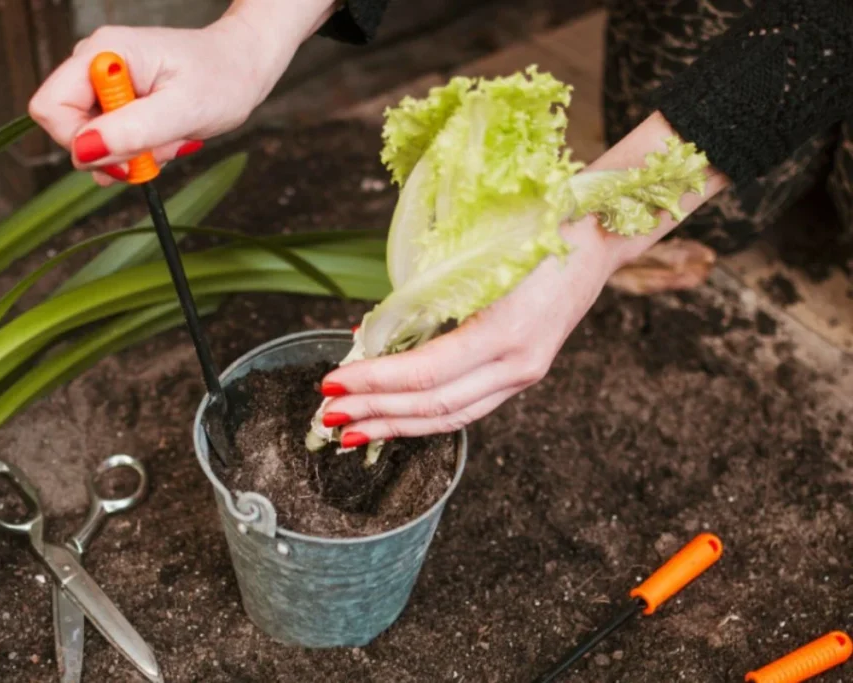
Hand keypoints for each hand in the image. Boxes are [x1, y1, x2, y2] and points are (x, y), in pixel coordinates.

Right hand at [29, 2, 331, 183]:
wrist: (244, 66)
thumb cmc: (222, 78)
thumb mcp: (183, 111)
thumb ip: (132, 130)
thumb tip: (83, 151)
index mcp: (104, 54)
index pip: (49, 108)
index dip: (79, 142)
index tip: (124, 152)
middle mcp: (96, 64)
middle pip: (68, 128)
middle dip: (113, 150)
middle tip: (156, 145)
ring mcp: (105, 83)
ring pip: (93, 140)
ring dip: (131, 152)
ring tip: (168, 136)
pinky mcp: (118, 100)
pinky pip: (112, 140)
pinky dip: (138, 150)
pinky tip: (164, 138)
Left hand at [319, 112, 729, 443]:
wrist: (596, 236)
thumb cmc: (535, 231)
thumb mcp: (477, 256)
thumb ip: (424, 298)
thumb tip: (369, 334)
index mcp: (506, 332)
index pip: (426, 372)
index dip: (375, 382)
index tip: (331, 383)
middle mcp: (517, 364)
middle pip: (434, 405)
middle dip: (375, 413)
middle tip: (326, 418)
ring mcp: (522, 375)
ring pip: (450, 417)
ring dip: (395, 426)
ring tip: (351, 431)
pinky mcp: (520, 375)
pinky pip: (465, 407)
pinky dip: (423, 415)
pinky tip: (391, 416)